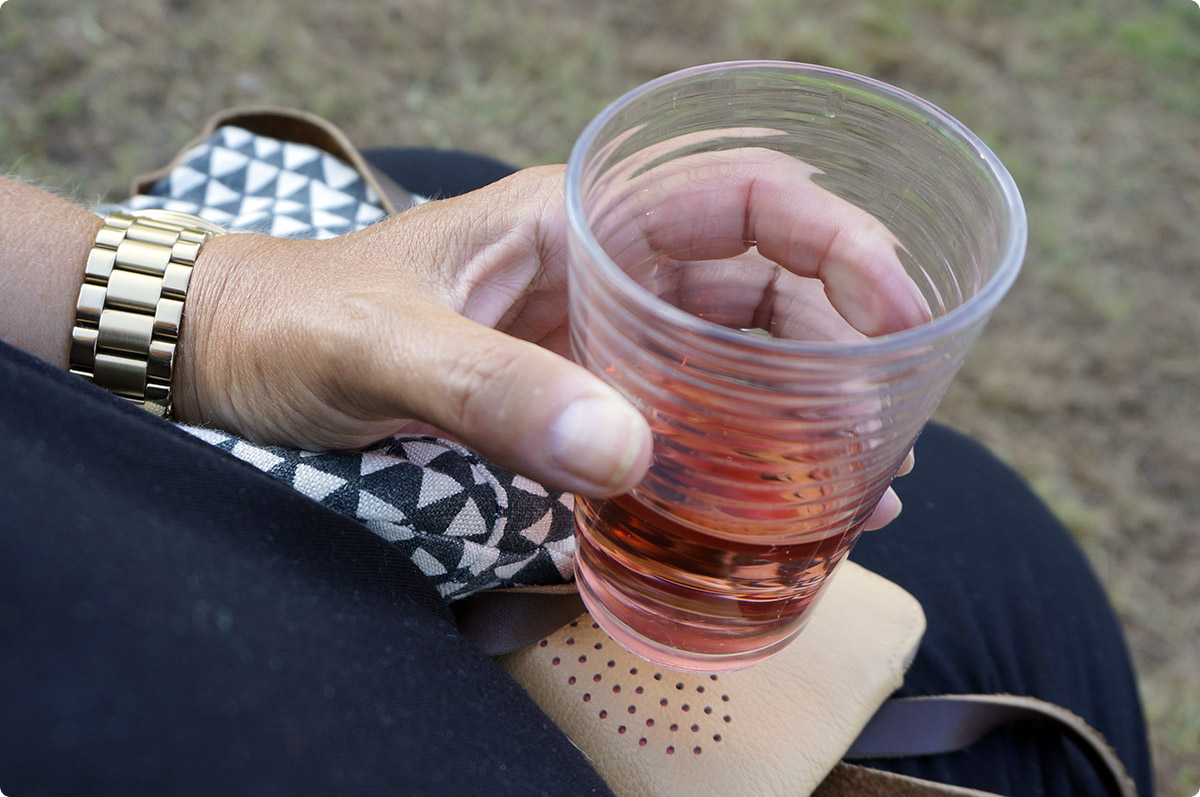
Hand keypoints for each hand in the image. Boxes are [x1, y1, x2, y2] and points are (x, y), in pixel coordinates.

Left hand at [175, 157, 925, 522]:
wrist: (235, 356)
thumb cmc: (299, 321)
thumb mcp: (387, 348)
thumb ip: (494, 392)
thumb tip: (628, 453)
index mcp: (581, 218)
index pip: (744, 199)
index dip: (839, 242)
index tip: (899, 313)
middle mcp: (604, 268)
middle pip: (760, 289)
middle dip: (837, 346)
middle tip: (885, 427)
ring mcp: (593, 335)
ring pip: (729, 357)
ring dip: (797, 410)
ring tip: (858, 480)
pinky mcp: (571, 394)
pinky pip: (677, 414)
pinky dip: (727, 454)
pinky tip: (765, 505)